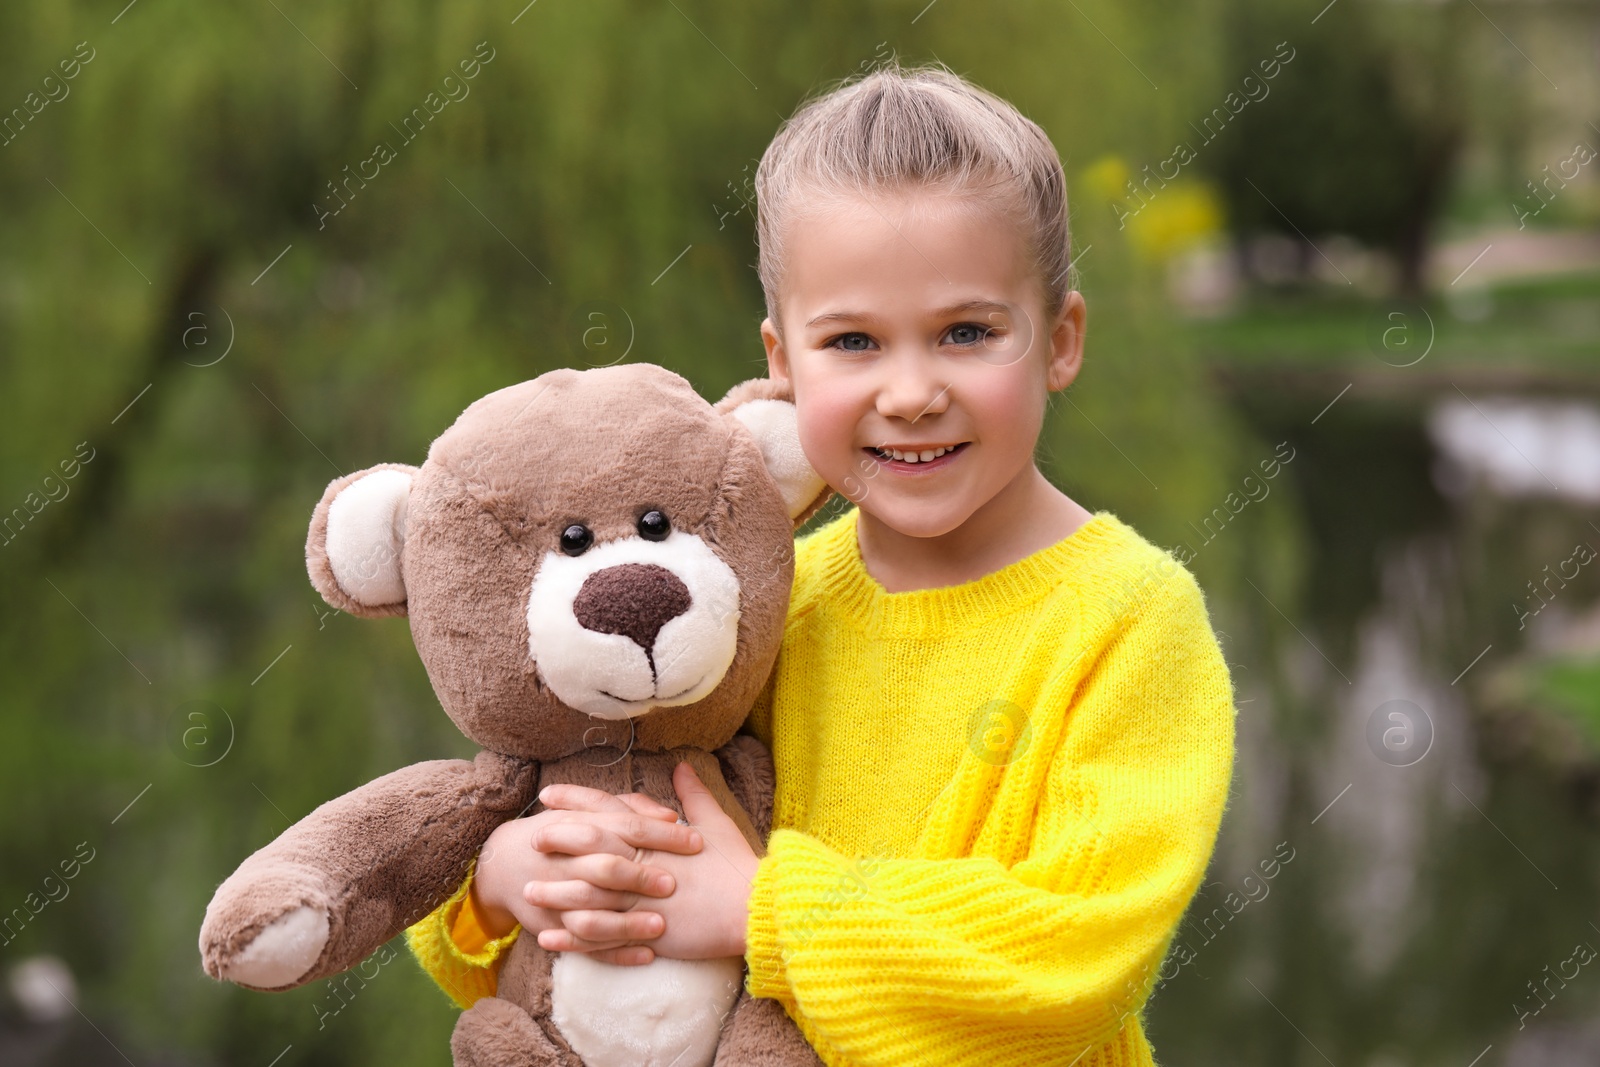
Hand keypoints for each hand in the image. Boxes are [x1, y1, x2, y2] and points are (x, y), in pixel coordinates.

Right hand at [470, 787, 702, 965]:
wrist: (503, 864)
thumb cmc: (559, 832)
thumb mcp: (588, 812)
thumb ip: (630, 808)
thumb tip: (671, 814)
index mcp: (583, 828)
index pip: (629, 826)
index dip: (664, 834)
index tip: (697, 841)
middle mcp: (570, 862)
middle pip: (610, 868)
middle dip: (642, 877)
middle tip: (675, 884)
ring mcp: (560, 899)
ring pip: (597, 913)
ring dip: (629, 922)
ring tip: (661, 926)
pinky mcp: (557, 928)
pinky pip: (589, 946)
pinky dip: (618, 952)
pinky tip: (648, 955)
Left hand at [534, 762, 759, 964]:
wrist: (756, 908)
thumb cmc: (738, 866)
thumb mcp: (717, 824)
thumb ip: (694, 795)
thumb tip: (683, 767)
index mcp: (657, 836)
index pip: (609, 811)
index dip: (577, 801)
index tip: (549, 795)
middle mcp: (644, 864)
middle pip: (591, 848)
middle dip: (558, 841)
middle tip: (530, 839)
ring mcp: (642, 898)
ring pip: (589, 893)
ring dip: (556, 893)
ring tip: (527, 893)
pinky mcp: (645, 931)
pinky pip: (600, 935)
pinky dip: (571, 937)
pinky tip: (547, 937)